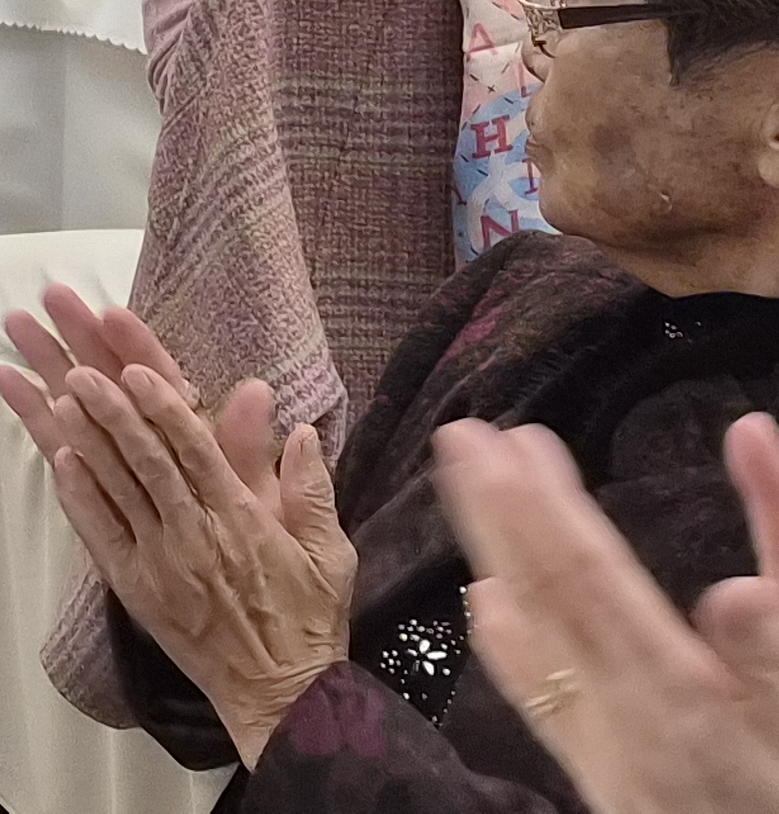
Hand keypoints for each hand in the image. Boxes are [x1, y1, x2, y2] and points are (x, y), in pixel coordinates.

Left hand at [0, 294, 353, 766]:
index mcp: (243, 519)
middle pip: (147, 460)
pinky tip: (59, 460)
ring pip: (118, 489)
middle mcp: (196, 534)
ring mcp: (162, 562)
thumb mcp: (329, 553)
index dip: (163, 406)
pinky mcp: (137, 588)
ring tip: (57, 395)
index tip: (136, 368)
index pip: (196, 450)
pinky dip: (80, 496)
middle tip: (80, 368)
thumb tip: (302, 428)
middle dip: (112, 410)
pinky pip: (102, 535)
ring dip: (87, 440)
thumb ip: (311, 488)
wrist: (282, 695)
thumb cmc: (308, 618)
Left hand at [441, 413, 778, 813]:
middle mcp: (617, 711)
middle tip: (463, 433)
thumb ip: (772, 651)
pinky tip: (484, 596)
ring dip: (493, 549)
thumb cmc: (776, 789)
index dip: (550, 509)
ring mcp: (597, 740)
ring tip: (464, 481)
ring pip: (530, 630)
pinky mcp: (593, 767)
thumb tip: (739, 591)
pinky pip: (534, 691)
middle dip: (502, 512)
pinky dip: (502, 635)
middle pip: (547, 595)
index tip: (520, 441)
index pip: (593, 582)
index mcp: (675, 692)